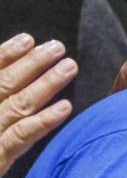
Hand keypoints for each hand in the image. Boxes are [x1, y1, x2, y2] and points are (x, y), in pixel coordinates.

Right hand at [0, 34, 77, 177]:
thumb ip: (6, 118)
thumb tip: (13, 90)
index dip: (4, 56)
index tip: (26, 40)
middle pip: (4, 85)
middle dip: (31, 64)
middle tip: (57, 47)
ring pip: (18, 105)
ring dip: (45, 83)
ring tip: (69, 66)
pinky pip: (20, 138)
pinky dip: (44, 121)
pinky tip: (66, 107)